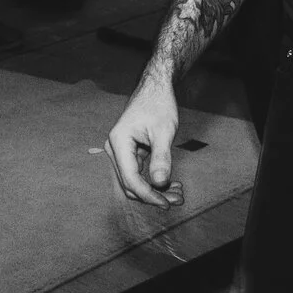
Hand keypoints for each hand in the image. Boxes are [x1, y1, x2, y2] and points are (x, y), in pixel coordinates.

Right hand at [107, 82, 181, 207]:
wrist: (155, 89)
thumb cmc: (158, 104)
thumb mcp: (164, 130)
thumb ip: (161, 157)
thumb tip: (159, 183)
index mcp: (118, 142)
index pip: (130, 179)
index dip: (148, 195)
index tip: (166, 204)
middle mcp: (114, 149)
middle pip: (131, 184)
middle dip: (153, 195)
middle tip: (177, 200)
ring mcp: (120, 152)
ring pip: (135, 181)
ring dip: (155, 190)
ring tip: (177, 194)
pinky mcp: (129, 154)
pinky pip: (139, 174)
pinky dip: (153, 181)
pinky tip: (171, 184)